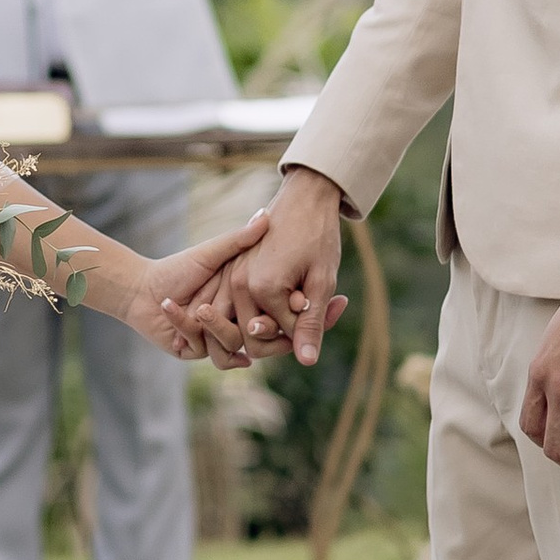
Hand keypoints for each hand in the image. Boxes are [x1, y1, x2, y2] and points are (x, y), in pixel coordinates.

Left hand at [127, 213, 273, 354]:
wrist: (142, 288)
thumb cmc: (178, 268)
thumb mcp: (211, 253)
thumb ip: (239, 240)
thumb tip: (266, 214)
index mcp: (243, 303)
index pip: (270, 315)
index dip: (276, 313)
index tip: (288, 302)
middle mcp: (232, 324)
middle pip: (254, 335)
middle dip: (250, 325)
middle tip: (245, 314)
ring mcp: (213, 340)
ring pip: (229, 347)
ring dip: (214, 326)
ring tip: (199, 308)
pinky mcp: (193, 351)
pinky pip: (201, 348)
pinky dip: (183, 325)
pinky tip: (169, 306)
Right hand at [212, 165, 350, 366]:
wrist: (305, 198)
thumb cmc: (318, 237)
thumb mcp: (321, 282)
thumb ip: (310, 324)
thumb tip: (306, 361)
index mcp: (259, 289)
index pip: (280, 336)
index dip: (307, 327)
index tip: (329, 302)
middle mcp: (237, 285)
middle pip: (253, 337)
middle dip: (283, 331)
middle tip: (309, 301)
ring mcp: (230, 277)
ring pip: (241, 326)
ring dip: (268, 322)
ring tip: (297, 297)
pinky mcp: (230, 271)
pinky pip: (237, 308)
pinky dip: (257, 310)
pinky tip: (283, 294)